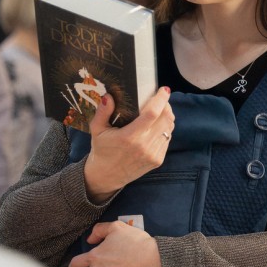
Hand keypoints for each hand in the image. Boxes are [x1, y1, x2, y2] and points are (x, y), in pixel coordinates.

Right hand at [83, 87, 174, 201]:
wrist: (106, 176)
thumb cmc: (101, 150)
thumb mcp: (97, 130)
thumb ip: (103, 112)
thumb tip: (109, 96)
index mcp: (129, 137)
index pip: (152, 114)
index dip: (161, 100)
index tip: (164, 90)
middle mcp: (144, 146)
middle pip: (165, 118)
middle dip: (166, 105)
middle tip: (160, 99)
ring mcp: (153, 154)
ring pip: (169, 128)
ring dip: (167, 117)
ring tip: (159, 111)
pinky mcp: (158, 160)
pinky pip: (167, 139)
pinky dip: (165, 129)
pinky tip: (156, 126)